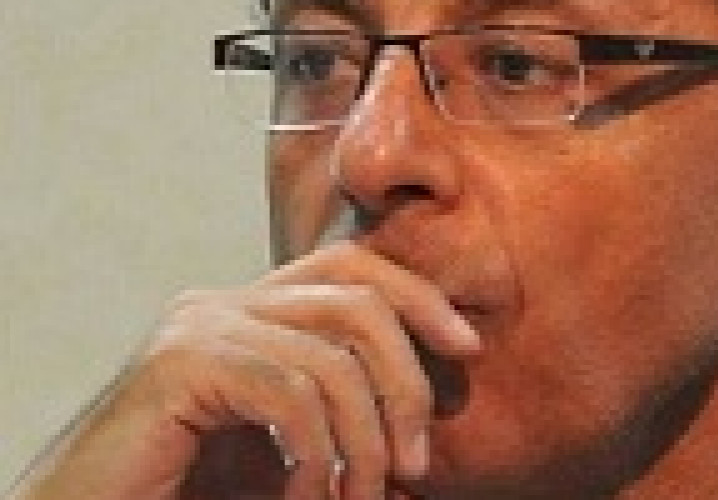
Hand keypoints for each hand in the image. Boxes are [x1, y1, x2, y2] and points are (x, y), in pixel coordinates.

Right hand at [19, 242, 481, 499]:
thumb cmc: (198, 486)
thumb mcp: (290, 443)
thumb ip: (342, 412)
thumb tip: (424, 422)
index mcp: (256, 309)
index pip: (352, 268)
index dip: (419, 297)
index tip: (466, 347)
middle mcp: (226, 302)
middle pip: (356, 298)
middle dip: (406, 379)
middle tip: (416, 461)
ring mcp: (200, 327)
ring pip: (331, 356)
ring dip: (364, 441)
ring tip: (363, 496)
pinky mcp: (179, 366)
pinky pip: (289, 394)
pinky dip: (317, 456)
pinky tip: (307, 498)